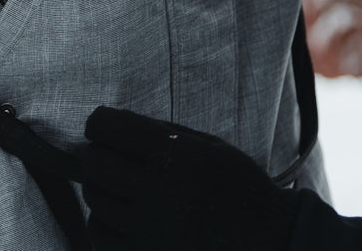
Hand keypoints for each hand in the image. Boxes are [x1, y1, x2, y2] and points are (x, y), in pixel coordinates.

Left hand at [80, 106, 305, 250]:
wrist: (267, 238)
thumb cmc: (238, 186)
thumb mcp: (211, 147)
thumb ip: (163, 134)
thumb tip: (114, 125)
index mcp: (178, 157)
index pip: (110, 129)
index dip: (99, 122)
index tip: (102, 126)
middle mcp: (160, 193)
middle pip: (94, 165)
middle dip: (94, 154)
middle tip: (107, 155)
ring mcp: (150, 231)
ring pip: (95, 200)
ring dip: (101, 188)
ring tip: (122, 186)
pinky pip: (100, 235)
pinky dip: (103, 221)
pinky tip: (122, 215)